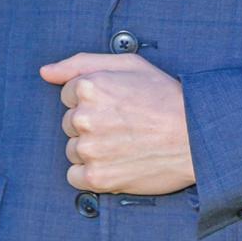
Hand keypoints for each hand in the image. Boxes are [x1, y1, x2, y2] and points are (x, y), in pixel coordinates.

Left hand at [38, 51, 195, 194]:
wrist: (196, 136)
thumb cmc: (164, 96)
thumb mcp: (128, 64)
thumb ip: (80, 63)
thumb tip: (45, 72)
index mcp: (89, 86)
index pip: (68, 95)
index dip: (94, 99)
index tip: (117, 103)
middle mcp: (84, 117)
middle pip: (70, 123)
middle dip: (91, 123)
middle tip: (124, 123)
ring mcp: (89, 149)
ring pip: (73, 149)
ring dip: (92, 149)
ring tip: (124, 143)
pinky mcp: (97, 177)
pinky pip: (75, 176)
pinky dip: (92, 173)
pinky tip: (116, 162)